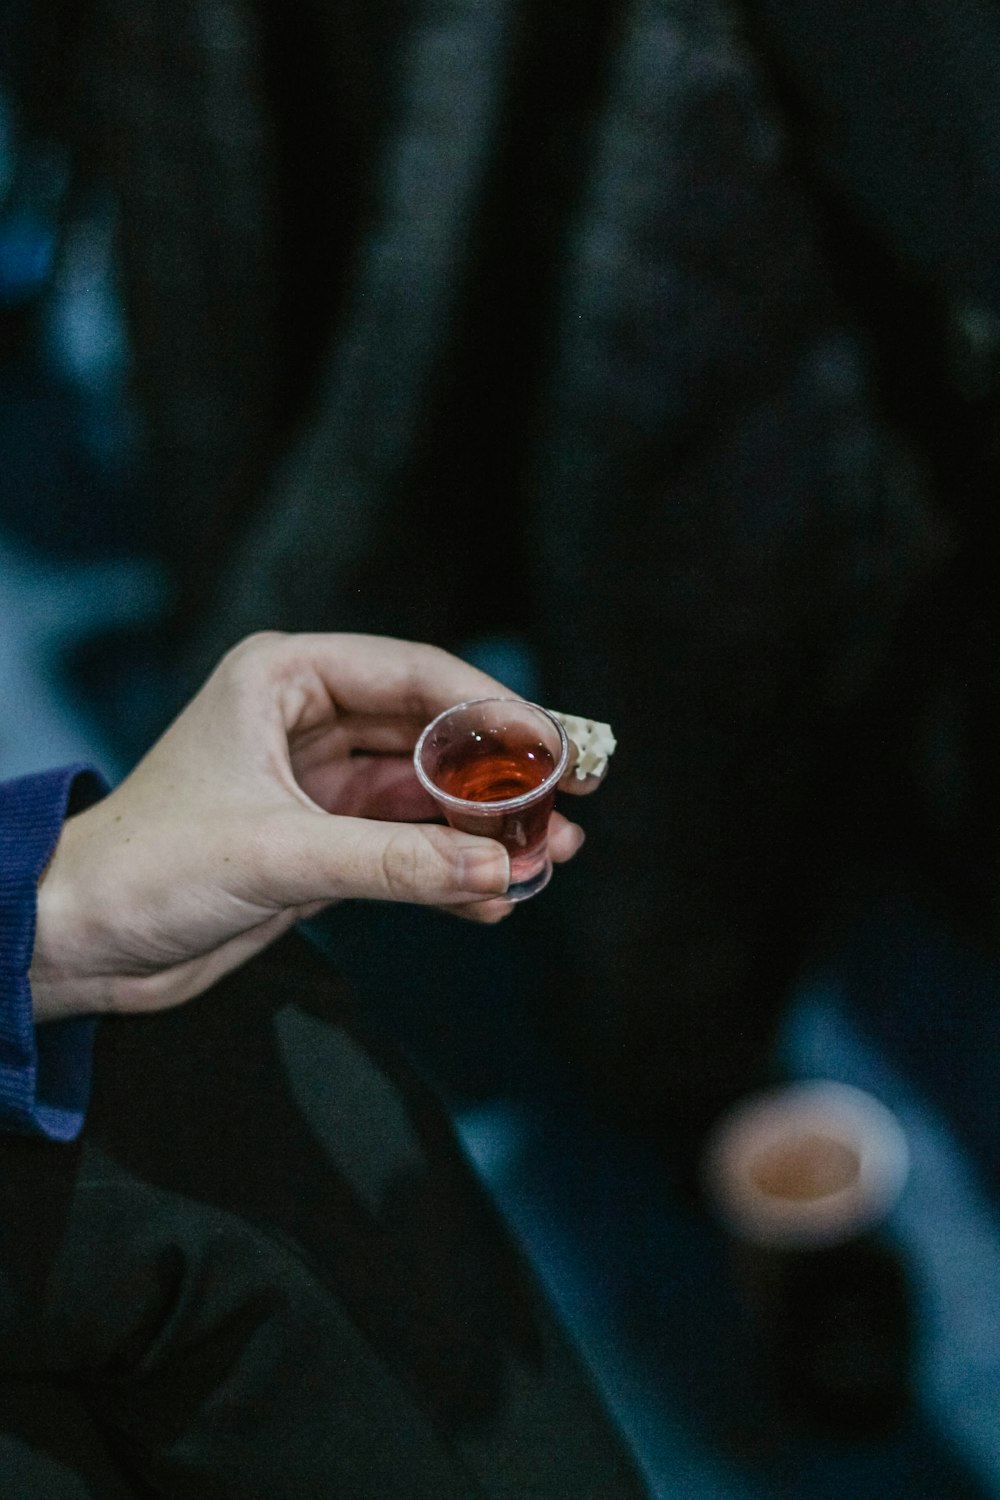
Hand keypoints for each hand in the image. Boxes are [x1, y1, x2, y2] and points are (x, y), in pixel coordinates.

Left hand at [30, 633, 599, 1019]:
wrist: (82, 945)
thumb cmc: (146, 870)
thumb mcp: (276, 856)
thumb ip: (392, 863)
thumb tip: (500, 870)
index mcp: (285, 680)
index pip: (416, 676)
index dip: (497, 709)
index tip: (558, 748)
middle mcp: (309, 721)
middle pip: (435, 734)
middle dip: (503, 776)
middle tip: (574, 804)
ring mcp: (320, 785)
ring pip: (428, 796)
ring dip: (486, 830)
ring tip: (550, 859)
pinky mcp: (324, 844)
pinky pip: (407, 848)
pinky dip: (449, 873)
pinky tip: (494, 899)